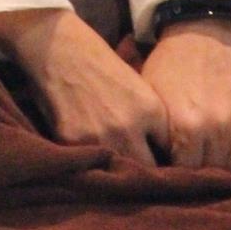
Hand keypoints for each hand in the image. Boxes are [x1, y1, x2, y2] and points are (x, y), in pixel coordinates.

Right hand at [0, 7, 169, 164]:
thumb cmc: (102, 64)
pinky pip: (91, 168)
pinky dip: (94, 170)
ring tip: (118, 179)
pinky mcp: (73, 143)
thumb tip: (163, 155)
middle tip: (141, 181)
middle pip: (147, 171)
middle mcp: (129, 127)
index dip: (165, 162)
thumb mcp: (140, 88)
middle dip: (145, 176)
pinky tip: (94, 166)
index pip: (169, 155)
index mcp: (151, 110)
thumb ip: (153, 122)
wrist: (61, 48)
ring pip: (120, 176)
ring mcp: (100, 137)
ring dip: (120, 177)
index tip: (163, 169)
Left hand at [141, 17, 230, 169]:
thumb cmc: (171, 63)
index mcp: (185, 126)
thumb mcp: (152, 97)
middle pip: (214, 173)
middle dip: (204, 174)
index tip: (178, 174)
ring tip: (217, 164)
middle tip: (198, 171)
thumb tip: (155, 166)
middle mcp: (216, 128)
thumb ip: (156, 134)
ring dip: (227, 168)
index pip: (185, 173)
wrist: (202, 26)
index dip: (180, 176)